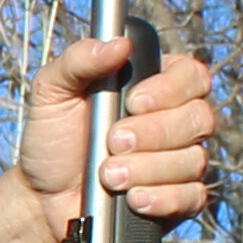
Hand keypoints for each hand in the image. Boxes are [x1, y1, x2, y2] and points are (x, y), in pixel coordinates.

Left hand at [12, 31, 218, 236]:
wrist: (43, 196)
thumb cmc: (52, 138)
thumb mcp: (51, 91)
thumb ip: (79, 60)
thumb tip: (119, 43)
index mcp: (155, 85)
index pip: (191, 74)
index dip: (171, 87)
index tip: (134, 101)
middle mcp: (176, 121)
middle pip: (199, 117)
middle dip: (153, 133)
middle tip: (112, 142)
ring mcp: (182, 161)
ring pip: (194, 160)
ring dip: (147, 169)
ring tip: (108, 175)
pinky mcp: (180, 199)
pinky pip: (193, 196)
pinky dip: (162, 198)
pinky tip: (132, 198)